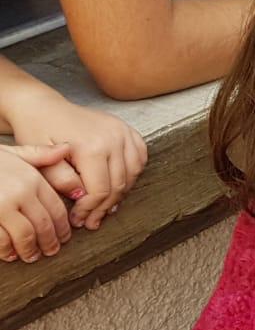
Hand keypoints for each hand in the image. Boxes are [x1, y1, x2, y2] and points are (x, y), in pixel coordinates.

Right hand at [0, 143, 74, 261]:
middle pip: (43, 225)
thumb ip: (38, 154)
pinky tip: (8, 255)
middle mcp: (19, 193)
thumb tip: (66, 149)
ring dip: (29, 250)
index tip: (64, 237)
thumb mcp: (11, 152)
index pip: (56, 208)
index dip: (62, 226)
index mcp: (31, 179)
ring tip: (30, 256)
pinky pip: (0, 240)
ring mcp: (0, 207)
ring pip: (24, 236)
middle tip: (50, 252)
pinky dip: (6, 250)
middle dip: (49, 242)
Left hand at [3, 94, 146, 229]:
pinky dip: (133, 174)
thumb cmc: (38, 132)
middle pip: (118, 185)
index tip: (79, 220)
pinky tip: (119, 183)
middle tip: (92, 221)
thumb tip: (81, 197)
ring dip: (120, 194)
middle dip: (104, 207)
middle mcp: (114, 138)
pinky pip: (140, 158)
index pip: (99, 190)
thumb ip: (61, 180)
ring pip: (132, 175)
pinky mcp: (128, 130)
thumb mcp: (41, 159)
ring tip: (105, 206)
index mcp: (92, 146)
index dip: (90, 210)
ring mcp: (123, 132)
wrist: (44, 107)